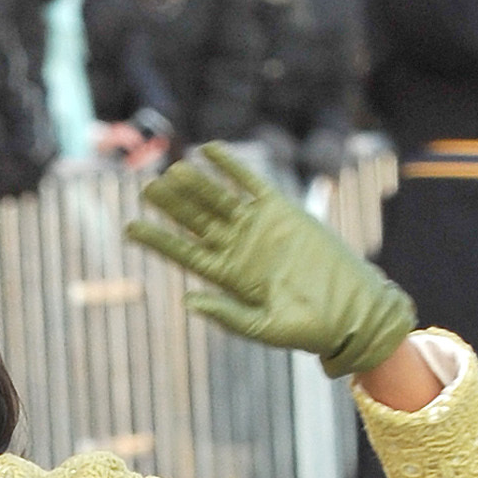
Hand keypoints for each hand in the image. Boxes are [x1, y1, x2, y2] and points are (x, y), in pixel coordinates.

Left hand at [127, 142, 415, 378]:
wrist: (348, 309)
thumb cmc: (306, 328)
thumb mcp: (262, 326)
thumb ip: (226, 314)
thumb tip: (188, 302)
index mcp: (227, 277)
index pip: (184, 253)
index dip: (157, 239)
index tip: (130, 227)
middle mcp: (237, 248)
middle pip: (196, 221)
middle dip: (172, 205)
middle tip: (146, 188)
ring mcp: (258, 227)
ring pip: (219, 199)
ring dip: (195, 184)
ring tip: (172, 168)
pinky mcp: (282, 210)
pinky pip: (252, 182)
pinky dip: (232, 166)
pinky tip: (210, 149)